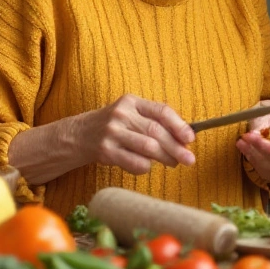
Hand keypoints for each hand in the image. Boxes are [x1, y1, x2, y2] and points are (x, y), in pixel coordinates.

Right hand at [78, 94, 196, 173]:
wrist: (78, 135)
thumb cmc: (113, 126)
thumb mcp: (130, 114)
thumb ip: (153, 120)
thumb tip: (184, 138)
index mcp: (132, 101)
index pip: (161, 111)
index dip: (179, 125)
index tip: (190, 138)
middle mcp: (121, 114)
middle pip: (157, 131)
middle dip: (177, 147)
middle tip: (189, 159)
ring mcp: (112, 132)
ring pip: (148, 147)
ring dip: (166, 158)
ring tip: (174, 163)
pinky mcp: (105, 151)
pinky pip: (135, 162)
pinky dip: (146, 167)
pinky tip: (148, 167)